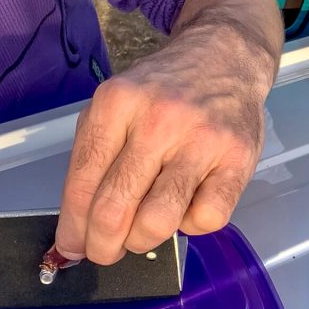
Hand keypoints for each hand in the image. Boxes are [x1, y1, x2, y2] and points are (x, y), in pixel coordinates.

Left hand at [56, 0, 282, 263]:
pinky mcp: (238, 159)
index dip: (72, 226)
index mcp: (116, 103)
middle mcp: (158, 119)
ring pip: (159, 221)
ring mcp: (202, 139)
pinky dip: (191, 227)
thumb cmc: (164, 91)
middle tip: (103, 252)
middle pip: (115, 208)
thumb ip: (94, 160)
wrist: (223, 56)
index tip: (71, 246)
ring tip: (142, 233)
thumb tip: (75, 232)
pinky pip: (207, 219)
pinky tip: (186, 208)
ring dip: (143, 241)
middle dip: (102, 245)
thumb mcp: (117, 105)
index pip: (83, 182)